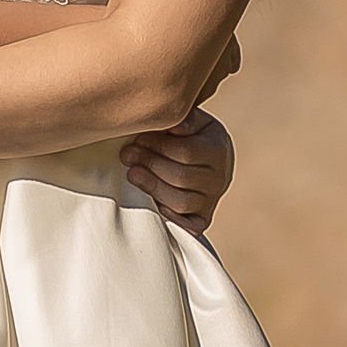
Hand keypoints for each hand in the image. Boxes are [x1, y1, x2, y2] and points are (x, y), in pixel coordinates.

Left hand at [122, 107, 234, 234]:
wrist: (204, 159)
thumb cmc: (190, 135)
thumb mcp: (192, 121)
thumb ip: (185, 119)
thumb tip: (175, 124)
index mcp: (218, 150)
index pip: (186, 152)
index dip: (158, 146)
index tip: (137, 139)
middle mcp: (219, 178)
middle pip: (182, 177)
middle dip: (150, 165)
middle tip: (126, 155)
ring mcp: (211, 201)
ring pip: (182, 202)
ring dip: (153, 188)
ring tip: (132, 174)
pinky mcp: (202, 220)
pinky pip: (189, 226)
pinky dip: (170, 218)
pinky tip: (151, 205)